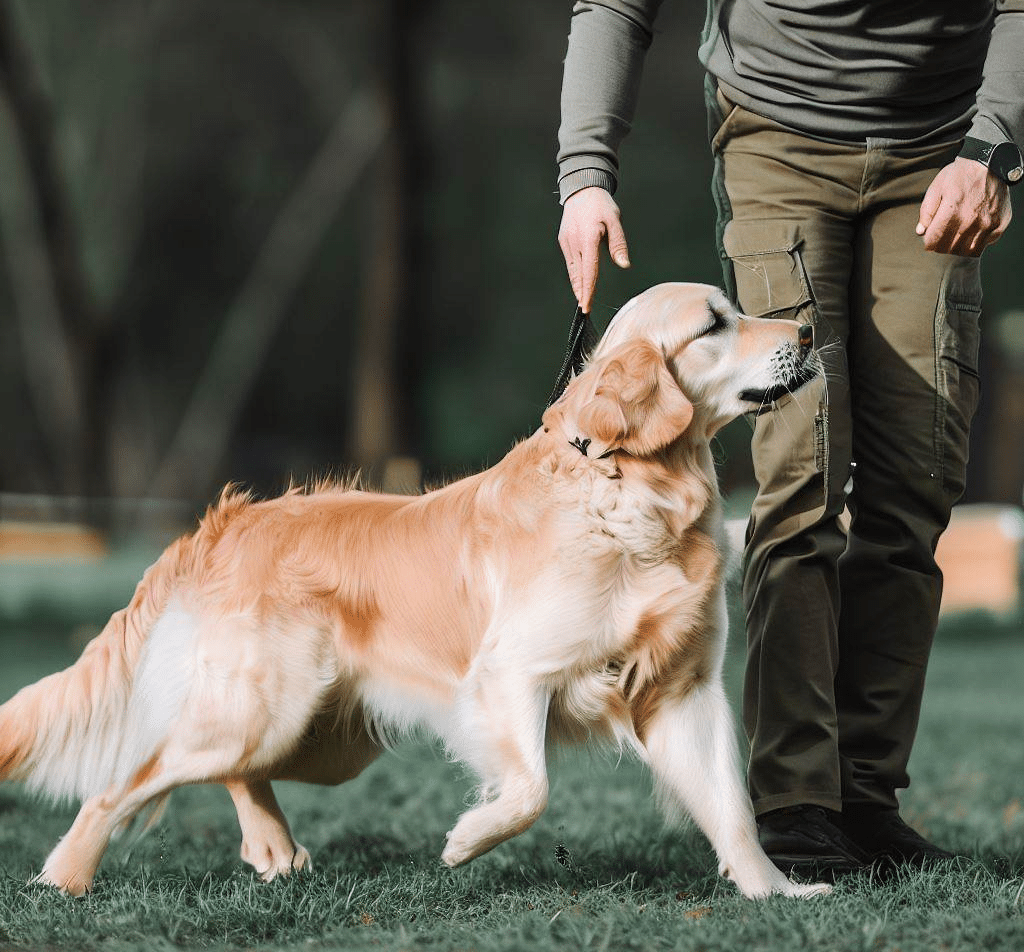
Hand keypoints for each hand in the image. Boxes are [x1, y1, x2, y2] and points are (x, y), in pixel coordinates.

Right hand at [557, 187, 630, 312]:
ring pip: (572, 270)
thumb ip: (618, 244)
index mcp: (588, 238)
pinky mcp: (564, 240)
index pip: (589, 271)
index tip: (586, 306)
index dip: (588, 290)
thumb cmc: (601, 204)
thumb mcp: (615, 221)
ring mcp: (566, 242)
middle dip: (581, 293)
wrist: (582, 188)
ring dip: (577, 285)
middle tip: (585, 309)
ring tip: (582, 299)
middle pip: (578, 275)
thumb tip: (624, 264)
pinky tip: (579, 282)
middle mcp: (574, 242)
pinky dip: (574, 274)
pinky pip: (570, 262)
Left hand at [916, 157, 1011, 255]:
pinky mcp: (999, 224)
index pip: (933, 242)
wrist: (988, 163)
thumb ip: (926, 211)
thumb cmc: (959, 175)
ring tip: (956, 236)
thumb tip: (921, 231)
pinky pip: (983, 245)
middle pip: (948, 249)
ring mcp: (987, 224)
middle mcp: (970, 220)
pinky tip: (972, 232)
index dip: (928, 241)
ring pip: (966, 251)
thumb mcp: (936, 188)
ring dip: (958, 247)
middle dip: (941, 245)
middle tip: (942, 235)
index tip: (930, 236)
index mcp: (952, 211)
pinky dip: (975, 243)